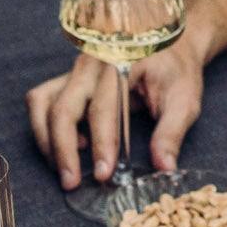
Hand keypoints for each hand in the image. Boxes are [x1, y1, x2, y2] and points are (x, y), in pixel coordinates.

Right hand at [26, 34, 206, 187]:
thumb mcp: (184, 99)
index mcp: (120, 65)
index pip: (103, 109)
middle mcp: (91, 65)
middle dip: (63, 149)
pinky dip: (45, 126)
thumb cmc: (176, 71)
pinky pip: (42, 101)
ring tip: (65, 169)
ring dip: (47, 139)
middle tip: (72, 182)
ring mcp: (75, 70)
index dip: (101, 144)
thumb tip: (164, 168)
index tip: (104, 174)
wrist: (169, 45)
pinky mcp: (68, 80)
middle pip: (63, 107)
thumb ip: (172, 132)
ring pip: (42, 103)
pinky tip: (72, 145)